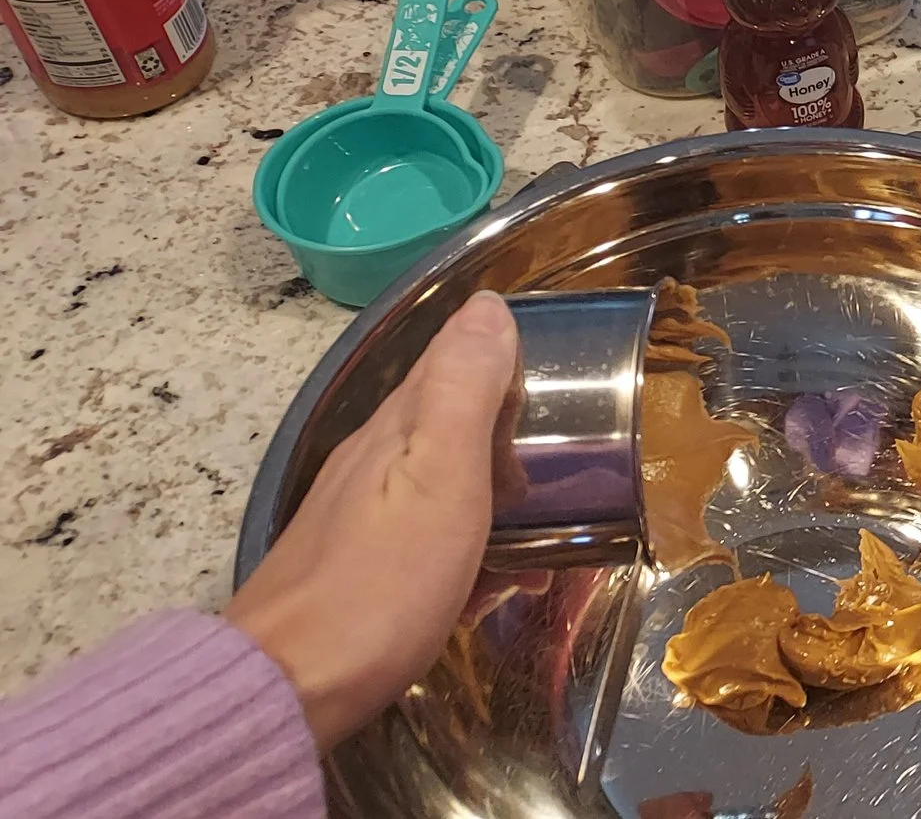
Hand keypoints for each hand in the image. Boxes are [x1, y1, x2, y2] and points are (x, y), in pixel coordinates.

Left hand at [227, 290, 522, 748]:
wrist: (288, 689)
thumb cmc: (380, 583)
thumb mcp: (441, 476)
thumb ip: (466, 390)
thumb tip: (488, 305)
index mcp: (395, 428)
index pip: (453, 363)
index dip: (506, 370)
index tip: (558, 402)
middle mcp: (370, 460)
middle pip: (451, 427)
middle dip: (508, 446)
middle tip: (555, 488)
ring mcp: (357, 518)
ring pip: (443, 487)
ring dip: (494, 507)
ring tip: (536, 548)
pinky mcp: (357, 571)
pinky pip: (428, 541)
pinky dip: (467, 555)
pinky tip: (488, 591)